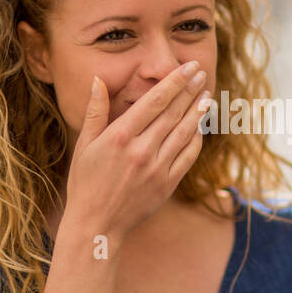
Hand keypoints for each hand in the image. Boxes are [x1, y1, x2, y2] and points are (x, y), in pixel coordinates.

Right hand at [63, 62, 210, 241]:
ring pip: (184, 133)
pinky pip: (188, 156)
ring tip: (207, 95)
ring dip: (198, 111)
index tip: (188, 68)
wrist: (97, 225)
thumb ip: (95, 111)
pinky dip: (196, 138)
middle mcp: (141, 151)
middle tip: (201, 72)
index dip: (174, 82)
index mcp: (119, 137)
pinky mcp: (167, 184)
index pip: (154, 102)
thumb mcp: (84, 145)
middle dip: (190, 90)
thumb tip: (97, 79)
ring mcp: (157, 169)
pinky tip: (200, 126)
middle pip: (173, 113)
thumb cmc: (86, 183)